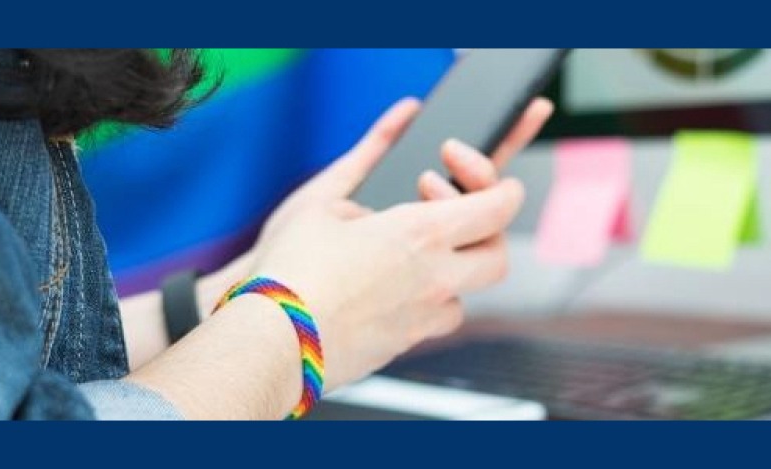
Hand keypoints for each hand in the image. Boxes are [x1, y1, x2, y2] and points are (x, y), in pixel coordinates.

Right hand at [197, 97, 553, 319]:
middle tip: (448, 213)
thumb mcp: (324, 195)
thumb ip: (373, 148)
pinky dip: (419, 304)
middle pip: (497, 257)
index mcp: (422, 235)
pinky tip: (383, 289)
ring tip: (408, 255)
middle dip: (485, 232)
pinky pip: (429, 324)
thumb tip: (406, 114)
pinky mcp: (400, 348)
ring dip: (449, 272)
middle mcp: (435, 280)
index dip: (501, 187)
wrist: (269, 342)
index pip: (499, 208)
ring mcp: (421, 320)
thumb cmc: (290, 270)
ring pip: (464, 296)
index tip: (478, 173)